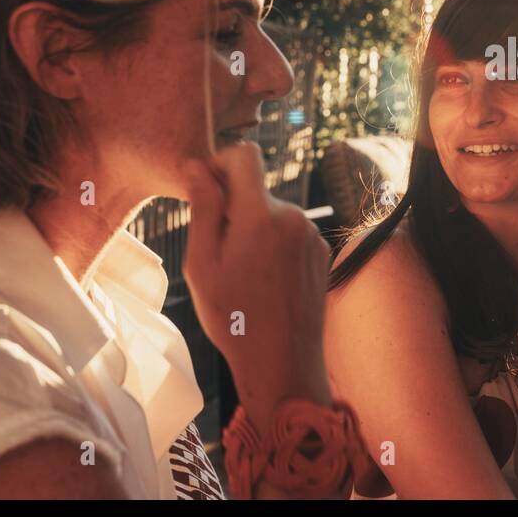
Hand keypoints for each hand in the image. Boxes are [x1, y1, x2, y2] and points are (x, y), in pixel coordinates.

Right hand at [182, 144, 331, 428]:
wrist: (283, 361)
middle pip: (256, 189)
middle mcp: (294, 216)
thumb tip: (196, 166)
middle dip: (232, 207)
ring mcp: (312, 234)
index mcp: (261, 214)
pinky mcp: (321, 252)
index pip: (245, 155)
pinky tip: (264, 282)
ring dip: (253, 229)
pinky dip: (273, 245)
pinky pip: (289, 234)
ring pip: (272, 213)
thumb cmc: (235, 317)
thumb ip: (202, 208)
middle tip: (217, 252)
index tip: (204, 189)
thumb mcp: (202, 263)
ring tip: (242, 275)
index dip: (219, 163)